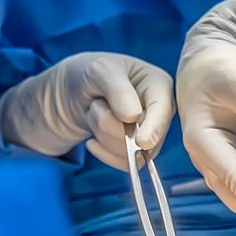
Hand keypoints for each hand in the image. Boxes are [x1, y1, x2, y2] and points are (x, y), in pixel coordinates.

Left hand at [0, 52, 173, 170]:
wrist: (72, 92)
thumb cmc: (88, 73)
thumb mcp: (99, 70)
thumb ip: (117, 90)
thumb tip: (133, 116)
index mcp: (159, 85)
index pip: (163, 110)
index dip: (154, 128)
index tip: (142, 142)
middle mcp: (160, 111)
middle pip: (146, 136)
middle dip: (111, 125)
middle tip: (96, 105)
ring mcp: (150, 133)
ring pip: (133, 153)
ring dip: (103, 135)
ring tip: (94, 113)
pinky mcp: (137, 151)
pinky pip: (125, 165)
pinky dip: (103, 153)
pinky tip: (91, 141)